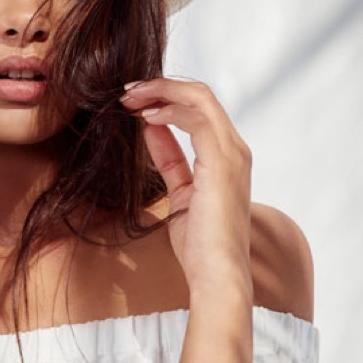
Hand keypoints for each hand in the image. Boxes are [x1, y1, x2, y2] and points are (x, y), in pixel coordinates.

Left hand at [121, 77, 252, 300]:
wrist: (216, 275)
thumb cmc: (200, 246)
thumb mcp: (178, 194)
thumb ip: (169, 160)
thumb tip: (149, 130)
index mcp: (226, 157)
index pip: (199, 111)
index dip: (165, 99)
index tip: (133, 102)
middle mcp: (235, 150)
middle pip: (200, 96)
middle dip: (161, 88)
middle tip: (127, 92)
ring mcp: (233, 154)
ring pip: (200, 98)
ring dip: (161, 92)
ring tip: (130, 97)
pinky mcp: (224, 162)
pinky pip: (198, 118)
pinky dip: (170, 110)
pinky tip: (146, 116)